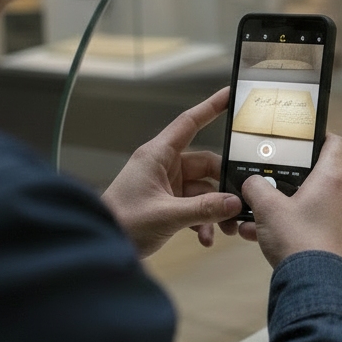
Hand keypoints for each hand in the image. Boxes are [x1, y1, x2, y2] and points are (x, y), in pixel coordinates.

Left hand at [102, 87, 241, 257]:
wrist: (100, 246)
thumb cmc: (120, 222)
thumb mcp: (166, 215)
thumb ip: (203, 209)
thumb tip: (233, 202)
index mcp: (157, 156)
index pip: (189, 123)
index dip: (211, 107)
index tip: (230, 95)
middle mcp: (163, 166)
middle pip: (206, 163)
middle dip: (224, 184)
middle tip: (240, 200)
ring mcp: (166, 185)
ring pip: (204, 189)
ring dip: (215, 208)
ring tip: (225, 227)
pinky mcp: (168, 203)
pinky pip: (195, 206)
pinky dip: (203, 220)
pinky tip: (206, 236)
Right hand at [238, 134, 341, 268]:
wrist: (316, 285)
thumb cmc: (298, 241)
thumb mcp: (266, 208)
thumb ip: (255, 187)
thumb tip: (252, 183)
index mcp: (333, 179)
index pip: (334, 143)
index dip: (320, 136)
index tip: (305, 138)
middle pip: (319, 178)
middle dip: (291, 184)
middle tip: (270, 188)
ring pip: (315, 206)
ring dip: (288, 210)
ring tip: (259, 221)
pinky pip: (317, 228)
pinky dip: (296, 229)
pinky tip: (267, 240)